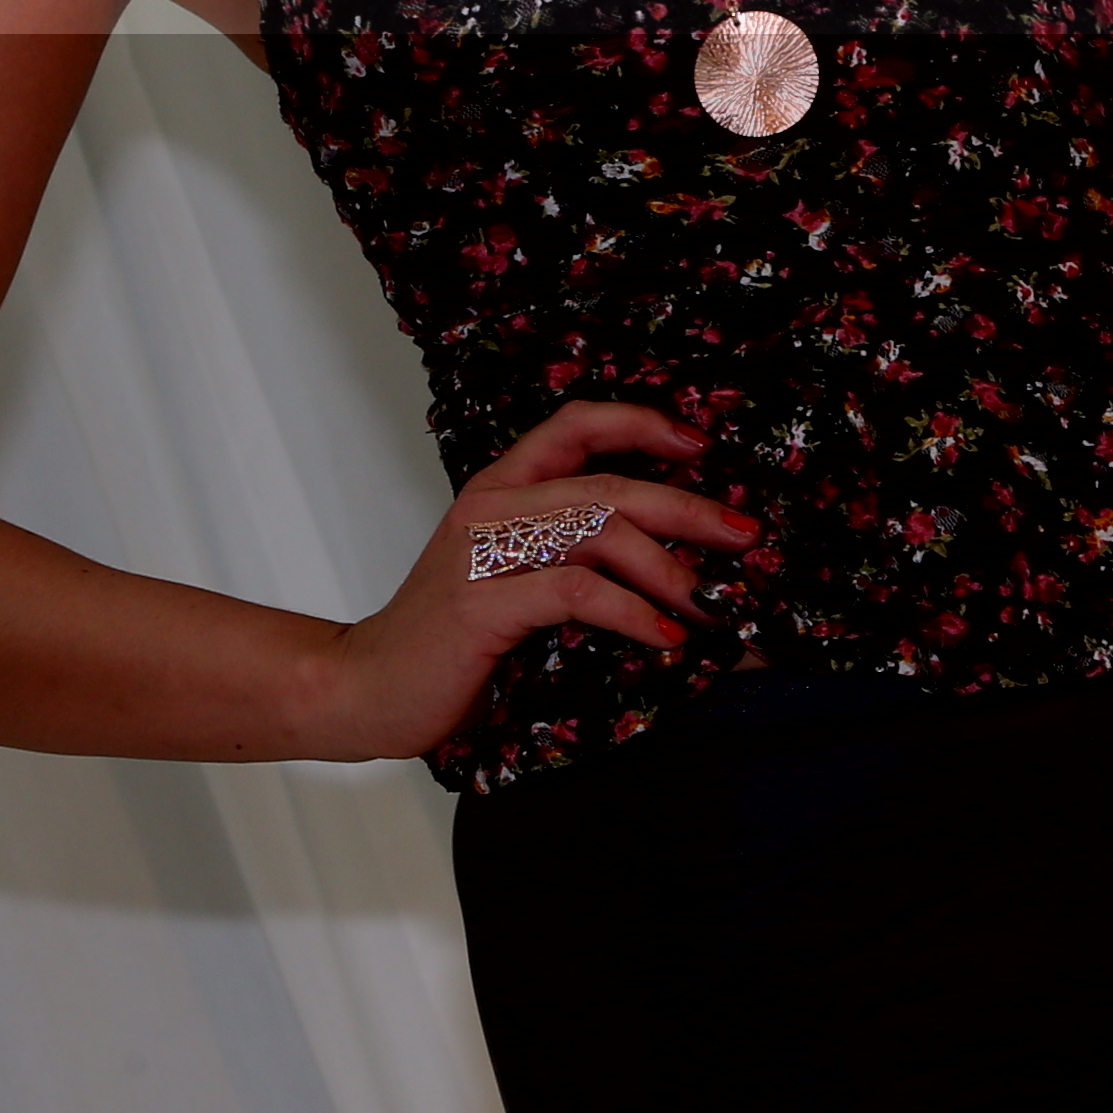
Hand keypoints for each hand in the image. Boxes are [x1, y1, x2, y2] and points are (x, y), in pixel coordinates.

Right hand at [307, 401, 760, 760]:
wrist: (366, 688)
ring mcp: (482, 551)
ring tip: (714, 602)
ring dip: (671, 567)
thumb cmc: (449, 641)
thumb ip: (570, 557)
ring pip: (599, 531)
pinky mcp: (482, 603)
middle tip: (745, 535)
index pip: (574, 423)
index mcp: (500, 489)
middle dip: (689, 506)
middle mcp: (491, 505)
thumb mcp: (511, 580)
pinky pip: (577, 592)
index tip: (702, 445)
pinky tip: (667, 635)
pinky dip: (633, 613)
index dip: (642, 424)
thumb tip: (674, 563)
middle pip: (608, 484)